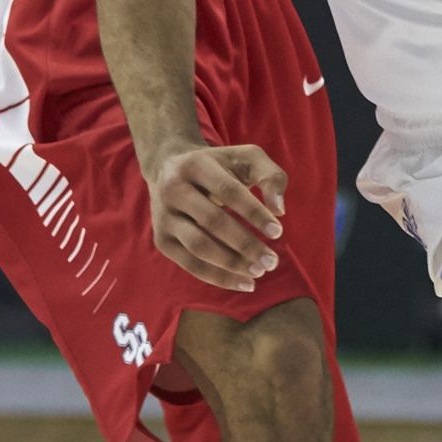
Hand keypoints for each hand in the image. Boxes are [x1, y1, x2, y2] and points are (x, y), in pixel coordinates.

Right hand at [147, 140, 286, 291]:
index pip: (228, 191)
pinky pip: (190, 264)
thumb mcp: (246, 158)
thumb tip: (279, 211)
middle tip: (272, 261)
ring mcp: (163, 217)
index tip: (278, 232)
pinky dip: (218, 277)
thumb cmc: (219, 165)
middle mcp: (174, 189)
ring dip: (231, 264)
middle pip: (212, 221)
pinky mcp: (161, 240)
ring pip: (198, 246)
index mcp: (196, 164)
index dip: (253, 212)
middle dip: (245, 244)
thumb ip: (270, 177)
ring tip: (259, 272)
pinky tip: (243, 282)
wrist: (168, 168)